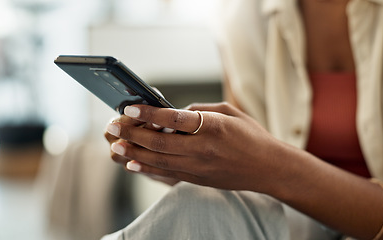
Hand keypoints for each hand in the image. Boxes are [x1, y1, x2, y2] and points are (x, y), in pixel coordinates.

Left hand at [104, 102, 289, 192]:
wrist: (268, 168)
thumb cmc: (251, 136)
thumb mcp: (229, 112)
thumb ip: (199, 110)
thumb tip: (172, 112)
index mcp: (214, 127)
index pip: (174, 120)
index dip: (149, 114)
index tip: (129, 108)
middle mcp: (204, 149)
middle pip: (160, 143)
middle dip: (133, 134)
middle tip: (113, 126)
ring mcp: (200, 167)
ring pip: (159, 161)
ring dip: (134, 152)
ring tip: (115, 145)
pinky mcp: (197, 179)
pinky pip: (167, 174)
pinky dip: (147, 168)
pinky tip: (132, 163)